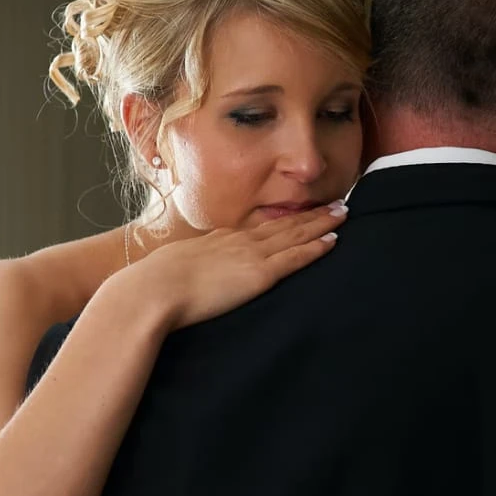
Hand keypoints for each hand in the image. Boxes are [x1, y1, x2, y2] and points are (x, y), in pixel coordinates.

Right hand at [113, 204, 346, 329]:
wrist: (152, 291)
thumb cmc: (153, 287)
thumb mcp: (172, 270)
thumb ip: (187, 272)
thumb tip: (182, 279)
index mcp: (219, 241)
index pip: (260, 229)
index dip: (283, 220)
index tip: (300, 213)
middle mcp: (239, 242)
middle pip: (284, 225)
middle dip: (312, 215)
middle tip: (337, 204)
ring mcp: (251, 255)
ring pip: (296, 234)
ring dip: (322, 224)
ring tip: (343, 214)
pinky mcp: (260, 274)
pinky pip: (296, 257)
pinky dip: (317, 247)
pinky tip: (333, 240)